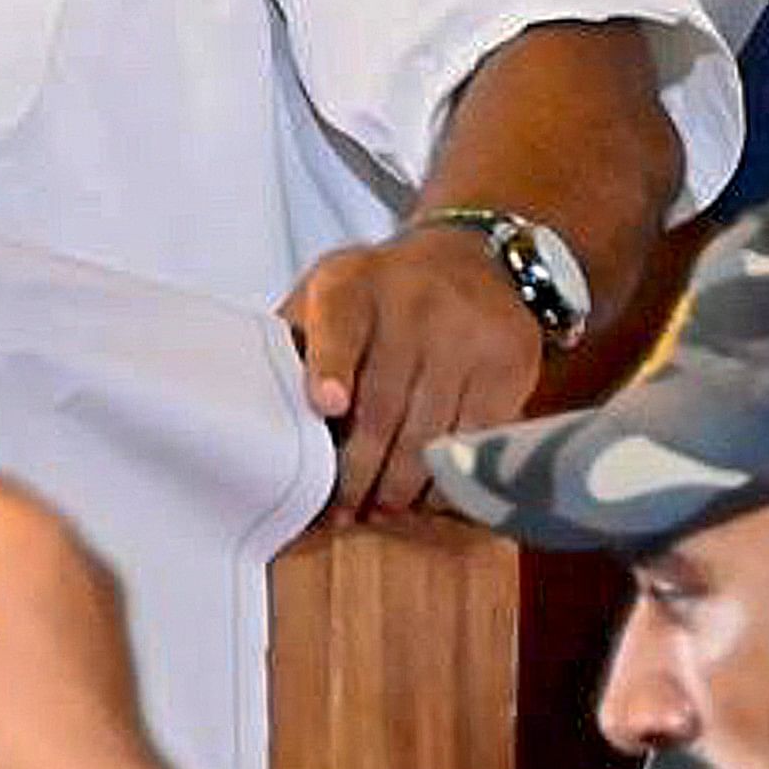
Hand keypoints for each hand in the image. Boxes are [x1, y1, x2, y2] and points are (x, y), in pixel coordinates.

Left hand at [283, 225, 548, 518]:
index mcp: (353, 283)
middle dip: (361, 468)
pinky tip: (429, 493)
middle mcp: (414, 302)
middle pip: (384, 402)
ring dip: (403, 483)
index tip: (326, 406)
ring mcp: (468, 331)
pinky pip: (478, 437)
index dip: (331, 367)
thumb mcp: (329, 292)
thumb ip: (298, 341)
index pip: (340, 326)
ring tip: (382, 509)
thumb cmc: (379, 292)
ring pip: (431, 430)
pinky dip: (451, 475)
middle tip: (345, 509)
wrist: (470, 258)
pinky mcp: (510, 361)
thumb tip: (259, 408)